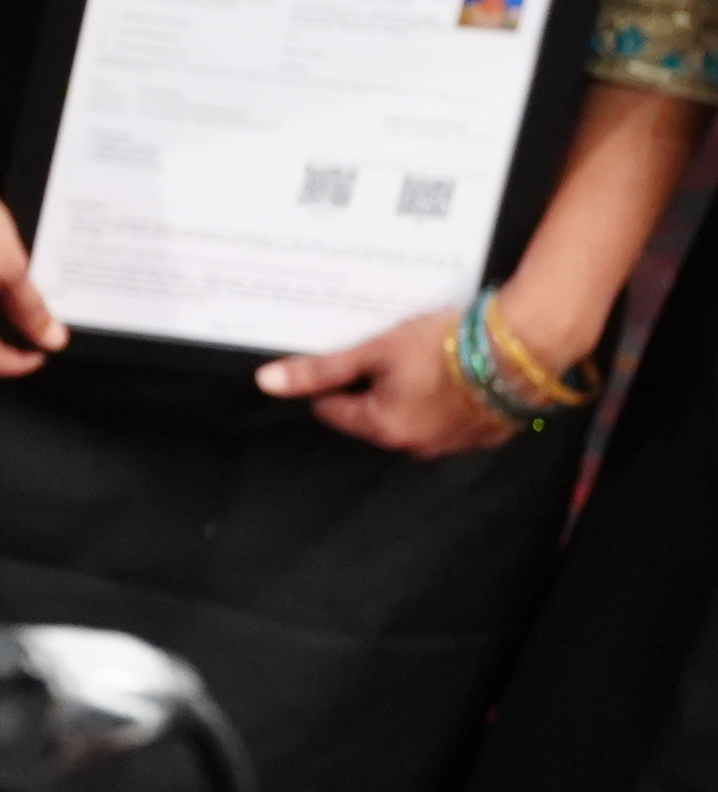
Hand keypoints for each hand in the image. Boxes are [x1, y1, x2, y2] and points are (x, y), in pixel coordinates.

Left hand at [260, 303, 523, 457]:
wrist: (525, 347)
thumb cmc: (449, 345)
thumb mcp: (375, 350)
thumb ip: (322, 369)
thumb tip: (268, 382)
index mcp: (384, 428)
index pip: (332, 410)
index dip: (331, 380)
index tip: (344, 355)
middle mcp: (417, 445)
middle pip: (371, 414)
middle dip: (369, 385)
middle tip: (382, 350)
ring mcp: (453, 443)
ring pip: (409, 415)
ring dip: (406, 391)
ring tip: (418, 357)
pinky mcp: (483, 434)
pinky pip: (445, 418)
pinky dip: (440, 398)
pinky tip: (448, 370)